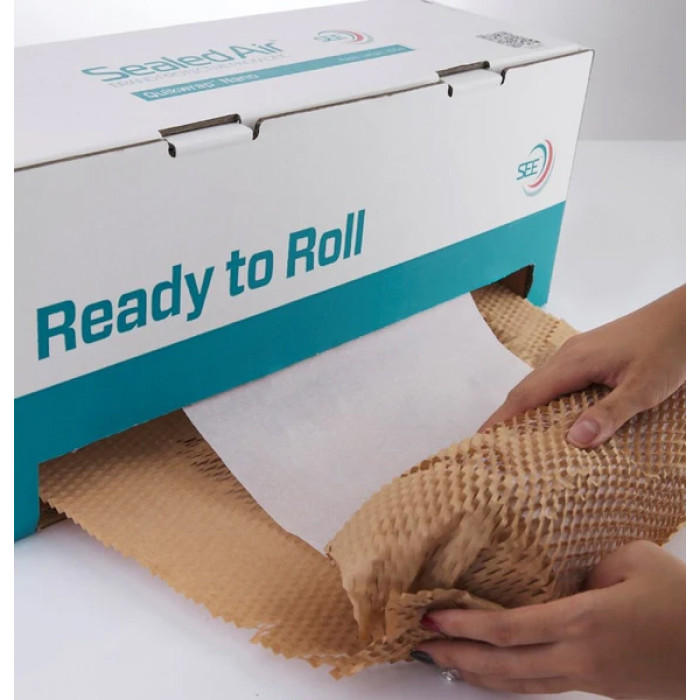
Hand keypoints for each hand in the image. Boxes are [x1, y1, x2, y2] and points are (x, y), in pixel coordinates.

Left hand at [412, 541, 684, 697]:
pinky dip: (506, 682)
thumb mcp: (634, 559)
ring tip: (442, 662)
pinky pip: (539, 688)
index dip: (464, 626)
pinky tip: (490, 675)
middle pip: (502, 665)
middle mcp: (578, 657)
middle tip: (419, 645)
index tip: (432, 617)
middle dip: (455, 656)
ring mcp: (587, 679)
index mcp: (583, 622)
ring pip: (518, 684)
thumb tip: (556, 572)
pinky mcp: (597, 688)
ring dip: (475, 674)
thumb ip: (587, 563)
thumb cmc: (681, 601)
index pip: (508, 629)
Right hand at [481, 286, 684, 447]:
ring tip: (516, 439)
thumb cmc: (668, 350)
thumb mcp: (644, 388)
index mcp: (573, 362)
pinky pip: (554, 380)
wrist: (685, 315)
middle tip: (494, 449)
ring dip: (524, 409)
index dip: (501, 418)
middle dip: (506, 417)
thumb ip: (610, 413)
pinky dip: (542, 401)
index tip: (480, 441)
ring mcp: (576, 352)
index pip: (526, 394)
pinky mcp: (588, 354)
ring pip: (539, 383)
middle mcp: (567, 355)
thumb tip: (574, 440)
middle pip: (526, 388)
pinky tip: (551, 418)